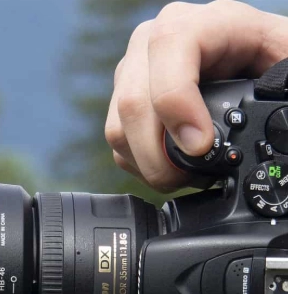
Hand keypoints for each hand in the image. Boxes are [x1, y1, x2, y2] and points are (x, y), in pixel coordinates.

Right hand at [107, 0, 287, 190]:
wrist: (257, 63)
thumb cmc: (274, 58)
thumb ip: (285, 81)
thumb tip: (276, 122)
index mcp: (206, 22)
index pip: (169, 48)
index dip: (177, 101)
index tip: (199, 146)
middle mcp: (156, 40)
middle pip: (135, 100)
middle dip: (159, 153)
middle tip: (190, 176)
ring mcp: (135, 69)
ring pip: (119, 125)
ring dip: (148, 163)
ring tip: (183, 176)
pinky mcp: (123, 97)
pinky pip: (117, 139)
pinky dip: (139, 163)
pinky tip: (170, 166)